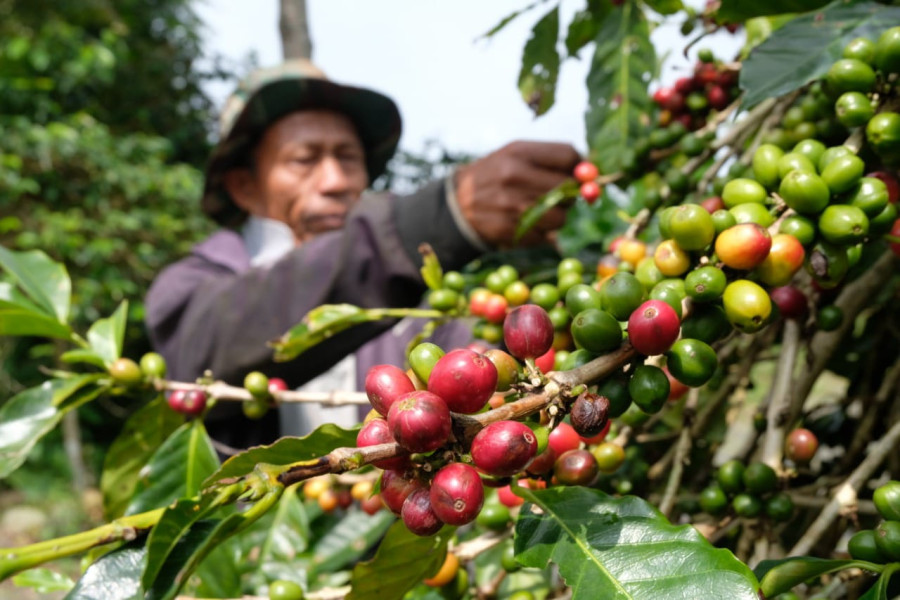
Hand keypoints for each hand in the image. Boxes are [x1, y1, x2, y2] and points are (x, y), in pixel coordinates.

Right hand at [454, 141, 580, 246]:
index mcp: (518, 152)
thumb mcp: (516, 156)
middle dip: (569, 194)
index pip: (568, 156)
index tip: (576, 173)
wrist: (457, 203)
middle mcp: (514, 177)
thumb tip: (591, 175)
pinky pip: (544, 236)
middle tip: (559, 194)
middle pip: (568, 188)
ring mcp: (511, 206)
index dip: (579, 167)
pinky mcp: (510, 231)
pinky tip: (526, 223)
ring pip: (561, 217)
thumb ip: (552, 160)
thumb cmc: (496, 176)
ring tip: (542, 210)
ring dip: (557, 217)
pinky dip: (541, 233)